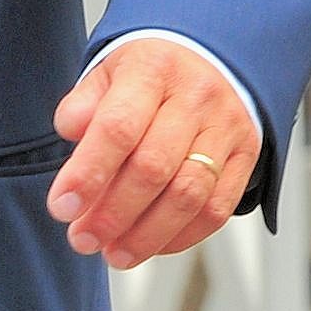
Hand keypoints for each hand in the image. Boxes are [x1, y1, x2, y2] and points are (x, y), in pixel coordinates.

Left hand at [50, 40, 260, 269]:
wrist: (210, 57)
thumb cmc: (147, 73)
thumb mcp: (107, 72)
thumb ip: (83, 103)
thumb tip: (70, 131)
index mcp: (151, 69)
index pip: (117, 127)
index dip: (88, 173)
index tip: (62, 207)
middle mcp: (194, 97)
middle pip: (154, 167)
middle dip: (113, 214)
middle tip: (82, 239)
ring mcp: (226, 127)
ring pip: (189, 194)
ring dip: (147, 234)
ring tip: (113, 253)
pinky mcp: (247, 156)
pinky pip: (218, 208)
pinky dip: (182, 236)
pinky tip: (151, 245)